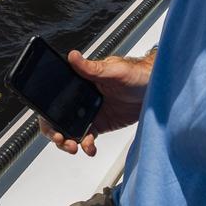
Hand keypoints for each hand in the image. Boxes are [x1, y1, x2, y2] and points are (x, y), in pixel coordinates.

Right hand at [39, 48, 154, 156]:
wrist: (157, 89)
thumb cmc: (136, 74)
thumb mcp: (114, 70)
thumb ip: (91, 68)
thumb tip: (73, 56)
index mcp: (80, 82)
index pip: (55, 98)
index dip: (48, 112)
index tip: (51, 122)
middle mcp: (81, 98)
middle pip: (59, 117)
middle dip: (55, 132)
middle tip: (62, 140)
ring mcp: (90, 112)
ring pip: (70, 130)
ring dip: (68, 141)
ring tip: (75, 146)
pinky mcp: (101, 123)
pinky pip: (87, 138)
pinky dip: (86, 146)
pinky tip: (90, 149)